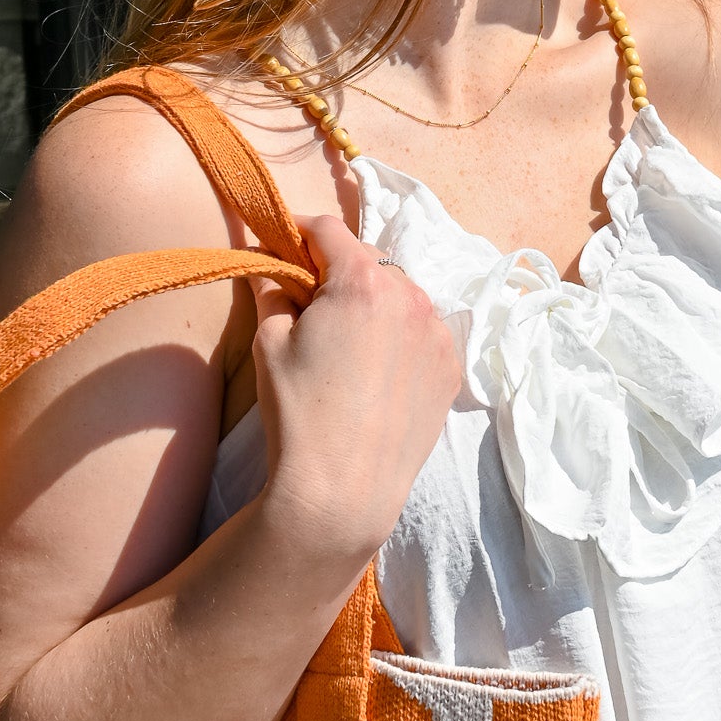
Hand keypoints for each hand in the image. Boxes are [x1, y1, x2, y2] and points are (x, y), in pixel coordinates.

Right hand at [253, 215, 461, 563]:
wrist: (343, 490)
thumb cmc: (299, 414)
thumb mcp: (270, 342)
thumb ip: (273, 289)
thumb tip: (271, 265)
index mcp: (363, 283)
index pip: (329, 230)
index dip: (299, 232)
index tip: (283, 244)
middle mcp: (412, 297)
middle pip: (368, 262)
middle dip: (337, 273)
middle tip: (309, 304)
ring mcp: (438, 333)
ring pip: (400, 296)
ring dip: (374, 303)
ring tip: (346, 345)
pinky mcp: (450, 367)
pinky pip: (422, 332)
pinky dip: (399, 336)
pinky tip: (374, 371)